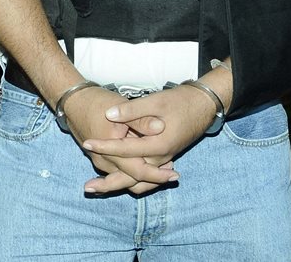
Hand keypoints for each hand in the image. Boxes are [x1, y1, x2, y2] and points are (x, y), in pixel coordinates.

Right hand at [62, 86, 177, 194]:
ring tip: (164, 168)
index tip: (175, 174)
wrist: (72, 101)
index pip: (138, 171)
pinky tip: (147, 162)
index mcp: (109, 151)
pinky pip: (118, 171)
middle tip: (173, 176)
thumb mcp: (121, 107)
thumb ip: (141, 120)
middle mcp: (103, 161)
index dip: (158, 174)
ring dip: (144, 175)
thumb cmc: (96, 102)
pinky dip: (133, 170)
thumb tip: (161, 127)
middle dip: (153, 180)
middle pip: (132, 180)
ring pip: (125, 178)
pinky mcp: (99, 158)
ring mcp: (99, 161)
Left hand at [79, 85, 217, 193]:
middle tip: (88, 188)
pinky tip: (118, 175)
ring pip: (140, 180)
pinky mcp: (164, 157)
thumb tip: (109, 115)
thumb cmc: (180, 101)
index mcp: (159, 145)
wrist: (204, 105)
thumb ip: (133, 110)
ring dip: (119, 184)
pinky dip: (132, 179)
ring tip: (98, 188)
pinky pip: (147, 176)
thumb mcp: (156, 101)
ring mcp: (164, 159)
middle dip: (109, 184)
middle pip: (133, 177)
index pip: (126, 150)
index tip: (86, 143)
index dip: (104, 146)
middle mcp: (162, 157)